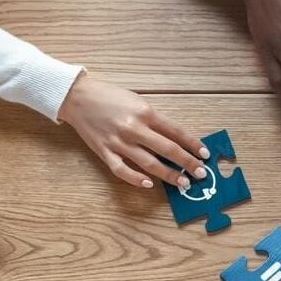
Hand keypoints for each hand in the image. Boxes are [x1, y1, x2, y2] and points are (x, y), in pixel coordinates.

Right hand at [58, 73, 207, 188]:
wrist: (76, 96)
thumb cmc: (110, 97)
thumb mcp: (137, 101)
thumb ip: (155, 119)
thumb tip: (176, 138)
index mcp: (145, 112)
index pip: (176, 132)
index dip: (193, 145)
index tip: (205, 155)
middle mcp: (134, 128)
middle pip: (167, 149)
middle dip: (188, 163)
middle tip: (201, 173)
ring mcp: (118, 141)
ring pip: (149, 163)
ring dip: (169, 175)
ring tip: (183, 182)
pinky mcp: (104, 151)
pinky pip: (122, 170)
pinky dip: (136, 179)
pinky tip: (149, 185)